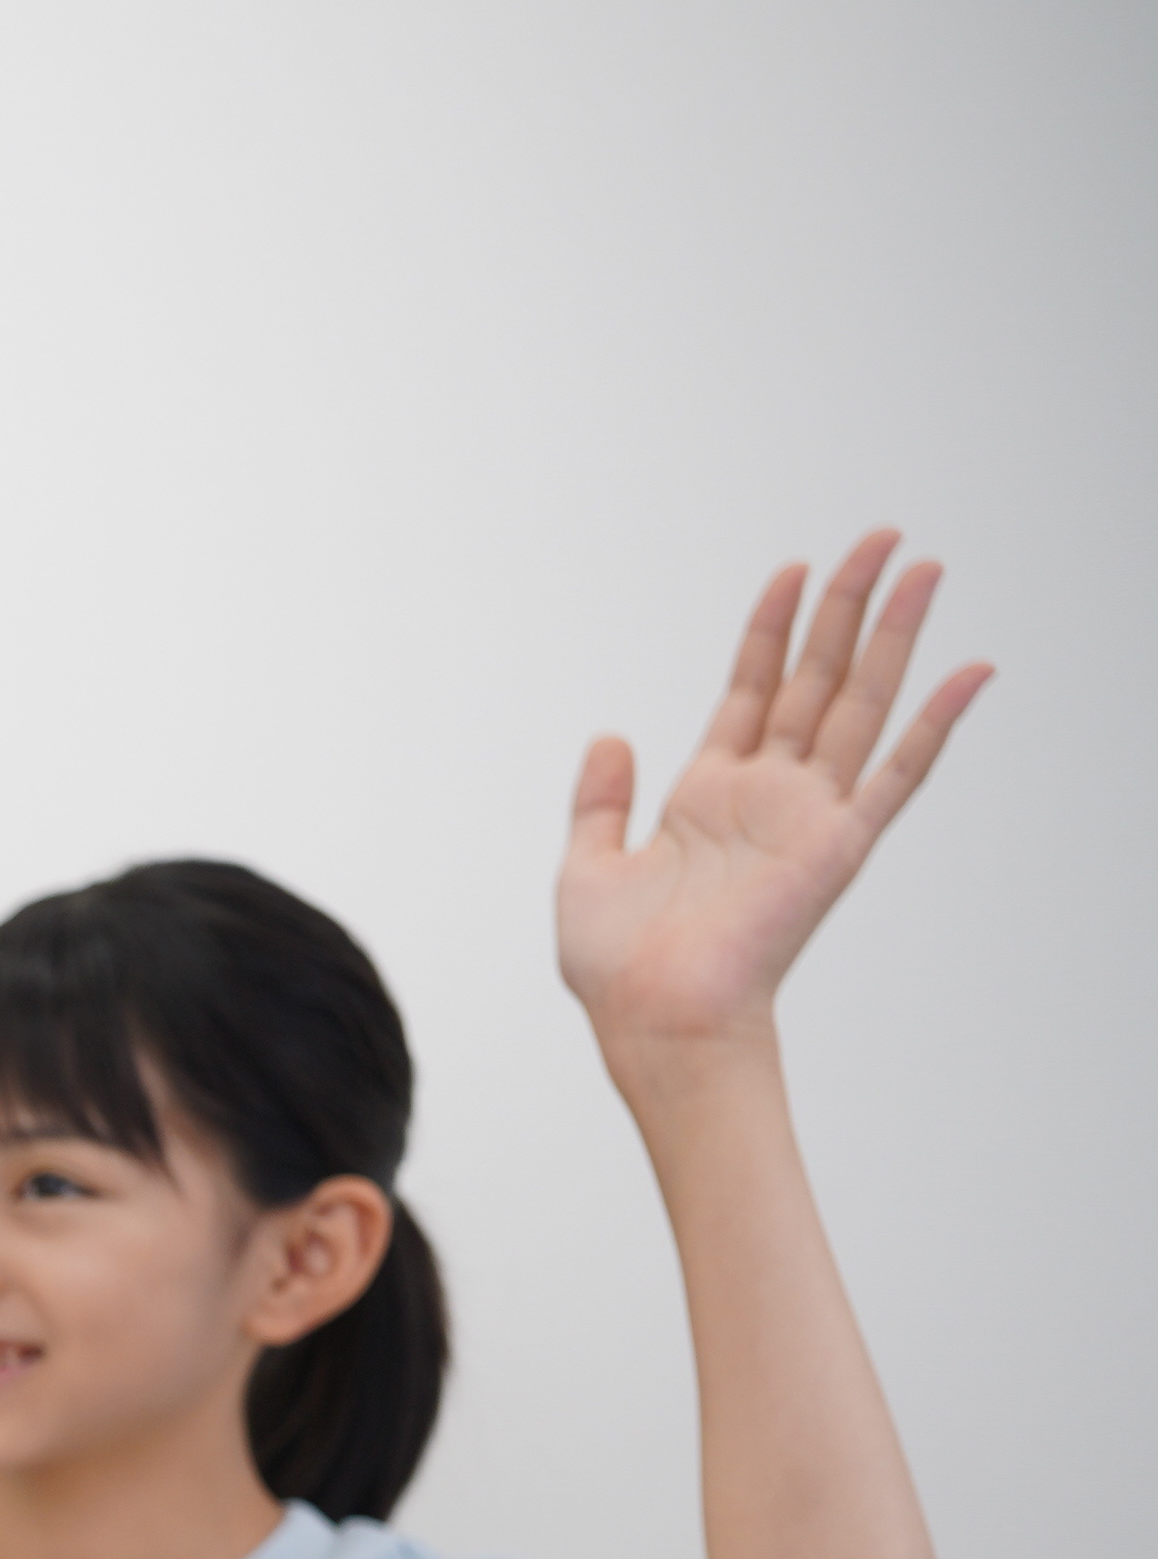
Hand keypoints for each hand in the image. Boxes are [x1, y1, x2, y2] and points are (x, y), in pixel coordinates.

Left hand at [557, 531, 988, 1058]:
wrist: (652, 1020)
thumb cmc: (618, 966)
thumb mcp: (587, 868)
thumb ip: (601, 801)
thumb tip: (609, 735)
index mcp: (709, 793)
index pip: (752, 687)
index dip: (771, 628)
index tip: (792, 569)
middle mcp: (768, 793)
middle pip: (818, 676)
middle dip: (848, 605)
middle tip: (883, 538)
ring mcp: (808, 814)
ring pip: (861, 702)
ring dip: (894, 636)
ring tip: (924, 569)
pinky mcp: (839, 846)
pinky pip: (899, 774)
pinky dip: (935, 722)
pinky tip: (971, 672)